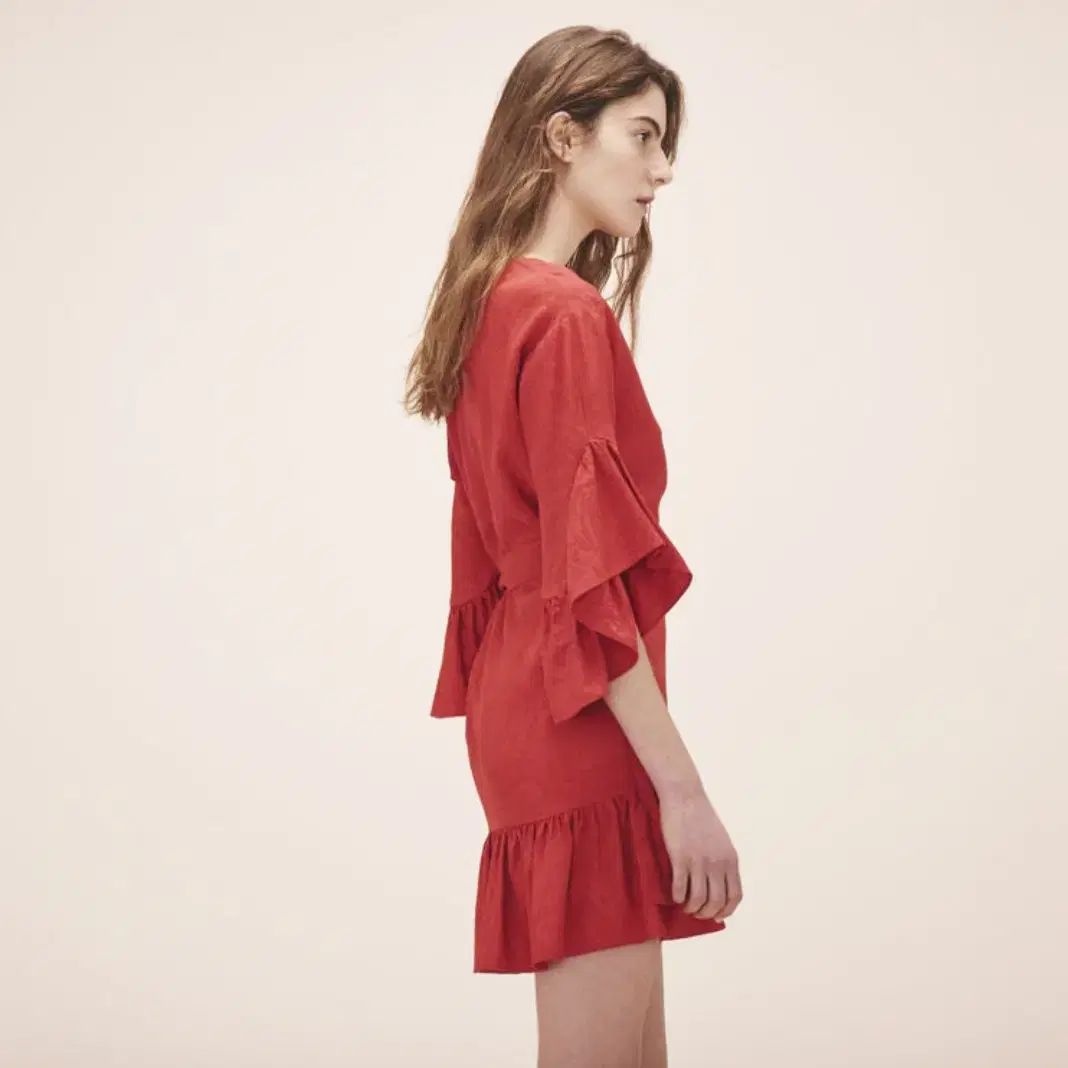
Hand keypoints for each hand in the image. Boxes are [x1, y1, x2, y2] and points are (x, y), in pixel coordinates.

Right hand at [658, 787, 741, 920]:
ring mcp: (699, 861)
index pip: (734, 896)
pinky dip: (677, 897)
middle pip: (716, 902)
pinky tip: (674, 895)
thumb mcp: (720, 840)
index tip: (716, 916)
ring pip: (698, 899)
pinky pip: (680, 887)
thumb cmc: (700, 816)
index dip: (726, 910)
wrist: (685, 795)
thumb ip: (722, 861)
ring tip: (684, 906)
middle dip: (706, 913)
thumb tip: (719, 885)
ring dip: (691, 908)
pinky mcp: (680, 857)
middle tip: (696, 912)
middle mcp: (717, 863)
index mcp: (730, 859)